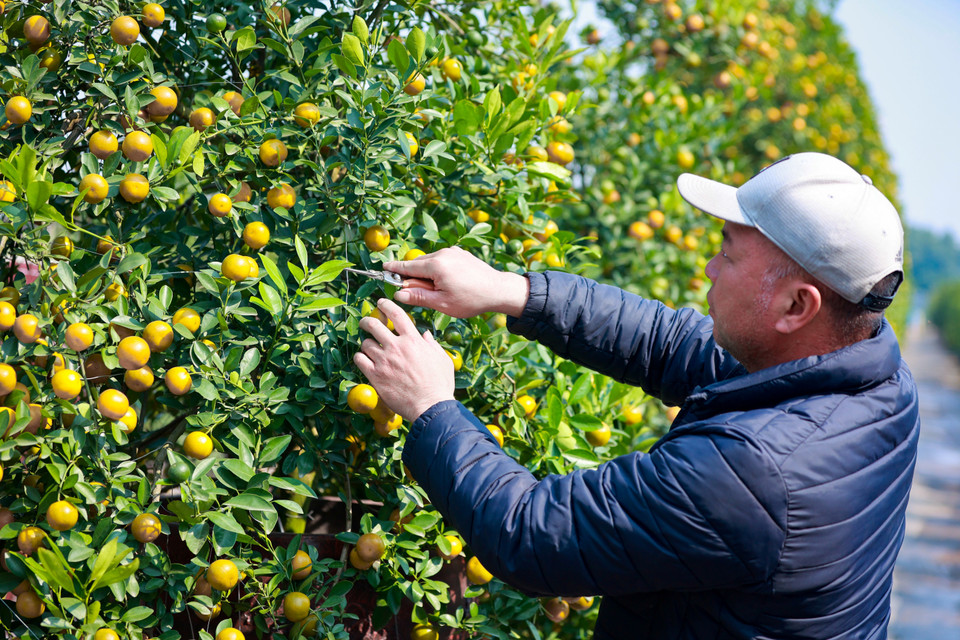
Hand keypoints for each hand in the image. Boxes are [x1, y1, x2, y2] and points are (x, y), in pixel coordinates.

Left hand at [353, 298, 454, 420]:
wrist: (430, 405)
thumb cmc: (440, 384)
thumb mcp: (442, 359)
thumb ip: (432, 344)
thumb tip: (425, 335)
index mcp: (413, 340)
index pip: (396, 314)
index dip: (386, 305)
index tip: (381, 303)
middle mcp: (397, 347)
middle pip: (374, 324)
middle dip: (367, 321)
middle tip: (366, 323)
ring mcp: (384, 361)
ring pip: (365, 343)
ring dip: (366, 344)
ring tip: (369, 349)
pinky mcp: (375, 375)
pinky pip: (359, 359)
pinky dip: (359, 358)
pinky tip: (364, 360)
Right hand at [383, 247, 529, 318]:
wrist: (499, 290)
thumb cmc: (471, 300)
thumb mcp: (442, 303)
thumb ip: (418, 297)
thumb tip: (398, 294)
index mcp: (436, 265)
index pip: (408, 266)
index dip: (394, 269)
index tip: (383, 268)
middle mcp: (443, 253)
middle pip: (418, 264)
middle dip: (414, 277)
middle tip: (419, 294)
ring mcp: (453, 251)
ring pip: (430, 262)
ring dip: (428, 274)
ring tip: (440, 291)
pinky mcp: (460, 253)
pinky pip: (442, 260)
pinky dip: (438, 270)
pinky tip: (449, 283)